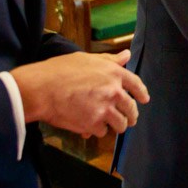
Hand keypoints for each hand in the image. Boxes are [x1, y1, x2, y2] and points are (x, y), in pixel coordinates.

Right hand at [11, 50, 149, 137]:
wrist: (42, 89)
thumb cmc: (61, 70)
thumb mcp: (88, 59)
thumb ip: (110, 60)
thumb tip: (127, 55)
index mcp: (114, 73)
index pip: (136, 84)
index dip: (142, 93)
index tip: (145, 100)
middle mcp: (114, 91)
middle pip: (131, 108)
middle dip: (131, 116)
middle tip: (129, 120)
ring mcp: (104, 109)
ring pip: (120, 124)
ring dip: (117, 126)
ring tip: (112, 127)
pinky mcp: (93, 124)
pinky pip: (102, 132)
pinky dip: (97, 131)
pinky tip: (91, 128)